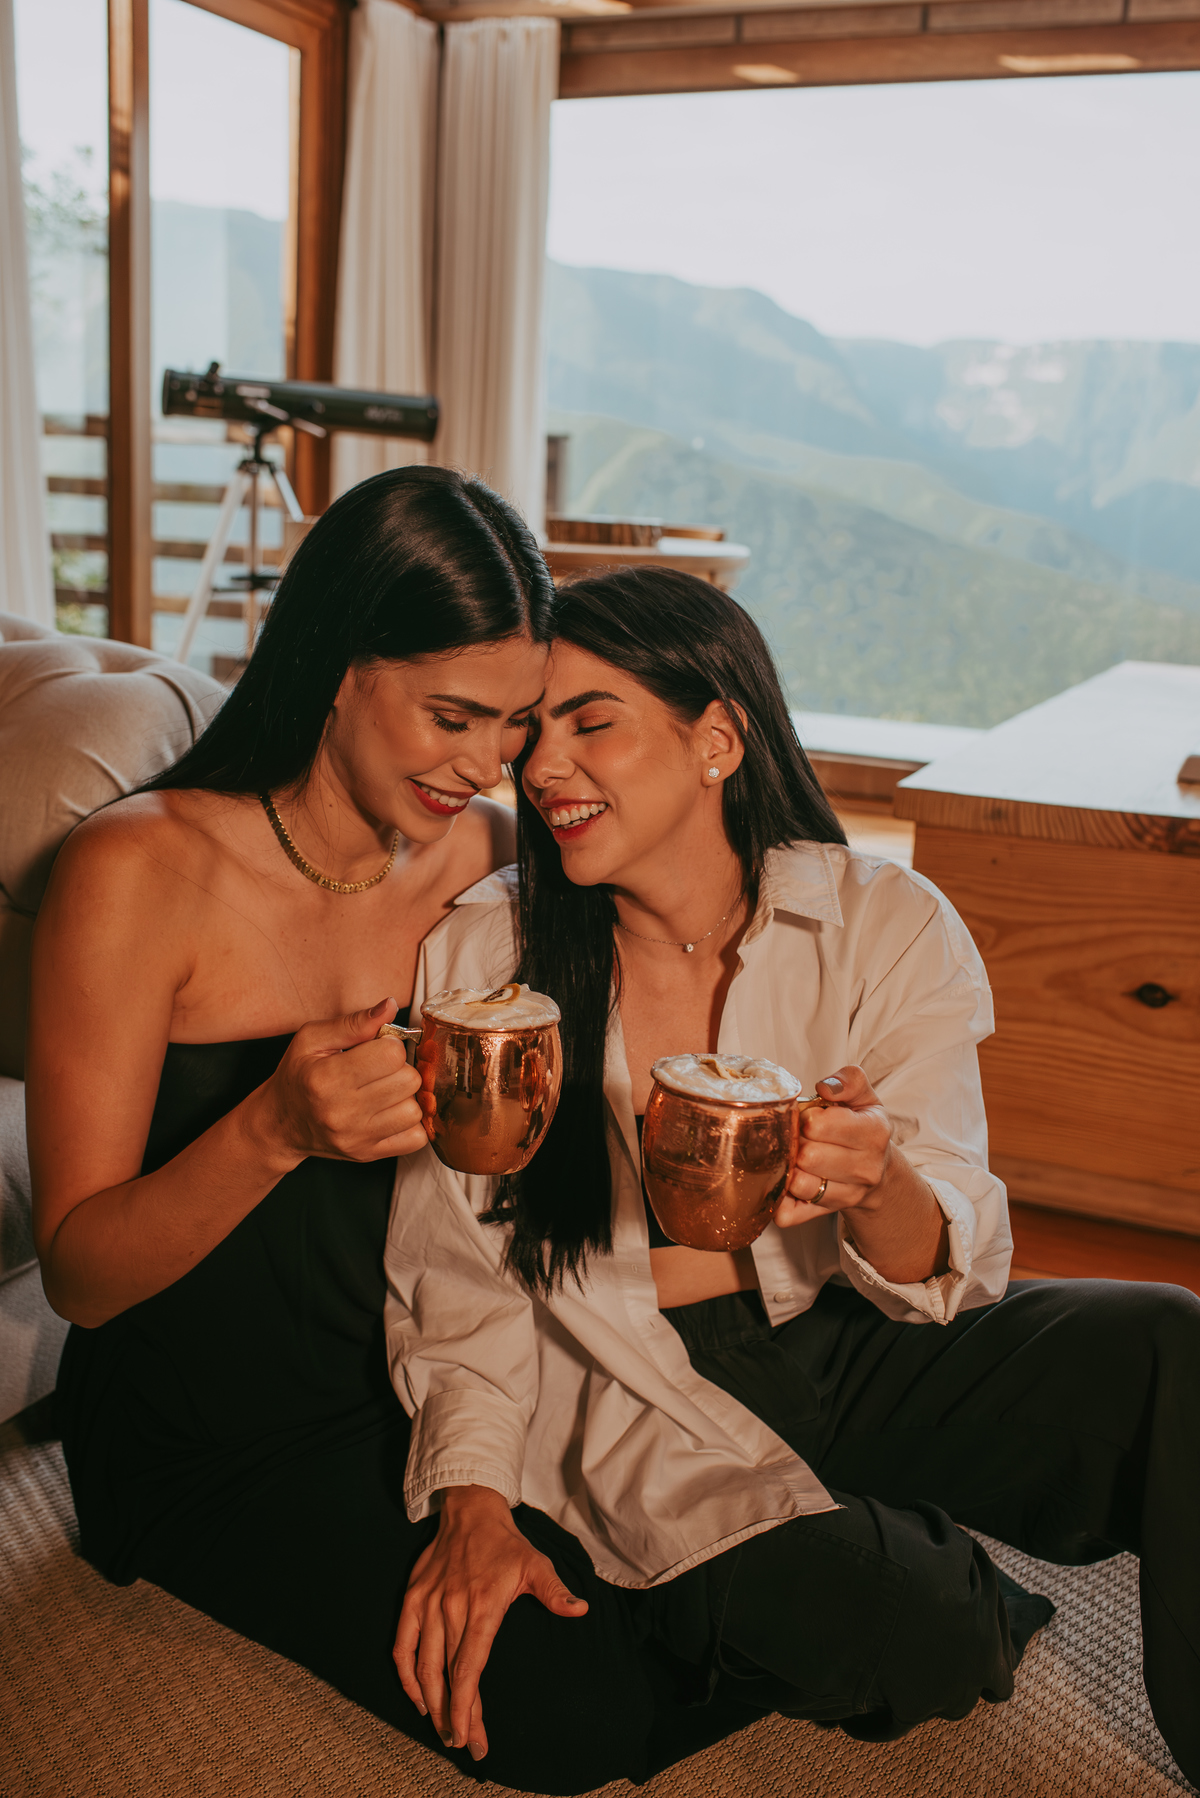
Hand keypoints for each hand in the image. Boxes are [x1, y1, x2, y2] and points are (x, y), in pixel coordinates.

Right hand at [258, 998, 426, 1164]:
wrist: (280, 1124)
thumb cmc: (297, 1076)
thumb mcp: (312, 1039)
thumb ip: (354, 1022)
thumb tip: (391, 1006)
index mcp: (327, 1078)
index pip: (392, 1055)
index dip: (389, 1045)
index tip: (376, 1048)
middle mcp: (343, 1112)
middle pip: (409, 1081)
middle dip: (399, 1069)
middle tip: (379, 1070)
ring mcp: (357, 1138)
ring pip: (415, 1110)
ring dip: (405, 1097)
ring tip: (383, 1091)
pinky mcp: (367, 1155)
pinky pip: (416, 1139)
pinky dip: (410, 1124)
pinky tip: (390, 1112)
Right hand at [394, 1486, 587, 1760]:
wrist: (470, 1510)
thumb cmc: (505, 1543)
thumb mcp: (536, 1564)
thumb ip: (554, 1592)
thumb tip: (580, 1610)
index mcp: (481, 1607)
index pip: (469, 1670)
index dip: (467, 1710)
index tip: (472, 1739)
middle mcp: (450, 1610)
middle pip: (446, 1677)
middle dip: (452, 1717)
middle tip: (462, 1743)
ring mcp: (428, 1604)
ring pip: (422, 1666)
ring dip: (430, 1703)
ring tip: (442, 1728)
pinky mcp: (412, 1599)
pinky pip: (402, 1645)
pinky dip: (406, 1676)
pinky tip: (418, 1696)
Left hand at [774, 1065, 891, 1228]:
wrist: (877, 1170)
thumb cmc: (863, 1128)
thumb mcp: (865, 1097)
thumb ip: (849, 1080)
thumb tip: (825, 1087)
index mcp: (874, 1134)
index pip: (819, 1125)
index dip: (806, 1117)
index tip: (810, 1117)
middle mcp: (865, 1169)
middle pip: (807, 1155)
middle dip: (796, 1141)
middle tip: (800, 1137)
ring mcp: (847, 1196)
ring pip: (798, 1185)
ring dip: (788, 1166)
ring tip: (794, 1155)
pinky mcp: (824, 1214)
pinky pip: (788, 1214)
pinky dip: (778, 1199)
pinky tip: (783, 1181)